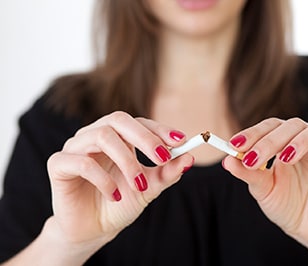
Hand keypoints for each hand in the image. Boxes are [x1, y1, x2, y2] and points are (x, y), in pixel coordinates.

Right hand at [47, 111, 193, 245]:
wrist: (93, 229)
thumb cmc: (121, 202)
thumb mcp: (148, 188)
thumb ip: (166, 172)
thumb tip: (190, 158)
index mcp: (118, 137)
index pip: (139, 122)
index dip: (159, 129)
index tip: (180, 141)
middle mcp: (95, 135)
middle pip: (119, 120)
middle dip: (145, 138)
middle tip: (162, 157)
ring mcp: (75, 147)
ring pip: (102, 137)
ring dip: (126, 161)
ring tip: (138, 185)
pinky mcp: (59, 164)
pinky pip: (82, 162)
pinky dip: (104, 179)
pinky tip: (115, 196)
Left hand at [223, 115, 307, 249]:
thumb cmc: (285, 205)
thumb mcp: (264, 191)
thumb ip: (249, 174)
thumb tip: (227, 160)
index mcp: (285, 144)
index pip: (271, 126)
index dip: (253, 132)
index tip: (234, 145)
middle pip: (294, 124)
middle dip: (271, 140)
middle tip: (253, 158)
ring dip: (304, 138)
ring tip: (286, 158)